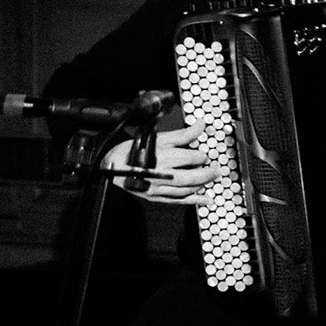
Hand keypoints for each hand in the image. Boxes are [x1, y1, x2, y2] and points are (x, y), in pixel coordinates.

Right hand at [105, 119, 222, 205]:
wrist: (109, 166)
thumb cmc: (132, 151)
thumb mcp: (157, 138)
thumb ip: (182, 134)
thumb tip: (200, 124)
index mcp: (162, 156)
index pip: (191, 158)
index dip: (201, 155)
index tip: (204, 154)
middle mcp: (160, 174)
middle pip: (192, 176)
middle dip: (208, 172)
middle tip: (216, 168)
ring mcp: (157, 188)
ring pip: (186, 189)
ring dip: (202, 185)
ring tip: (210, 179)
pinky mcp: (154, 197)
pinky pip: (177, 201)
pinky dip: (194, 201)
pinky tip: (206, 199)